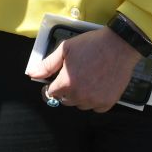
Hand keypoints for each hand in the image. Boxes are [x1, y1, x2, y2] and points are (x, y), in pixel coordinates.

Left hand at [25, 27, 141, 111]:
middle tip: (77, 74)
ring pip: (80, 104)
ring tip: (89, 78)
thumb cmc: (92, 44)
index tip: (58, 80)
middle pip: (66, 100)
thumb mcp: (66, 48)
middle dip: (67, 89)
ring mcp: (94, 101)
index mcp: (66, 83)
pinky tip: (99, 85)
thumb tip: (32, 73)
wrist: (119, 45)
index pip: (51, 93)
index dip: (53, 86)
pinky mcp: (107, 103)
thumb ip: (48, 64)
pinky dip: (95, 99)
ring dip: (81, 95)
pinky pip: (96, 107)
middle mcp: (79, 96)